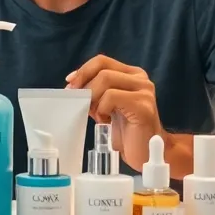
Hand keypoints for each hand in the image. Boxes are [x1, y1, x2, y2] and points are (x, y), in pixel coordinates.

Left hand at [66, 55, 167, 170]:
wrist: (144, 153)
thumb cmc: (125, 131)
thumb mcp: (106, 106)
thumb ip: (94, 92)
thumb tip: (71, 85)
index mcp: (132, 75)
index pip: (102, 61)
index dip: (83, 70)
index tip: (70, 84)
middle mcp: (141, 79)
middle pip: (103, 70)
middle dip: (85, 86)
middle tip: (80, 103)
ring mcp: (145, 91)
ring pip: (106, 80)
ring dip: (94, 98)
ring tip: (98, 115)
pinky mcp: (143, 106)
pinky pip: (111, 97)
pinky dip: (102, 109)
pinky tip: (106, 121)